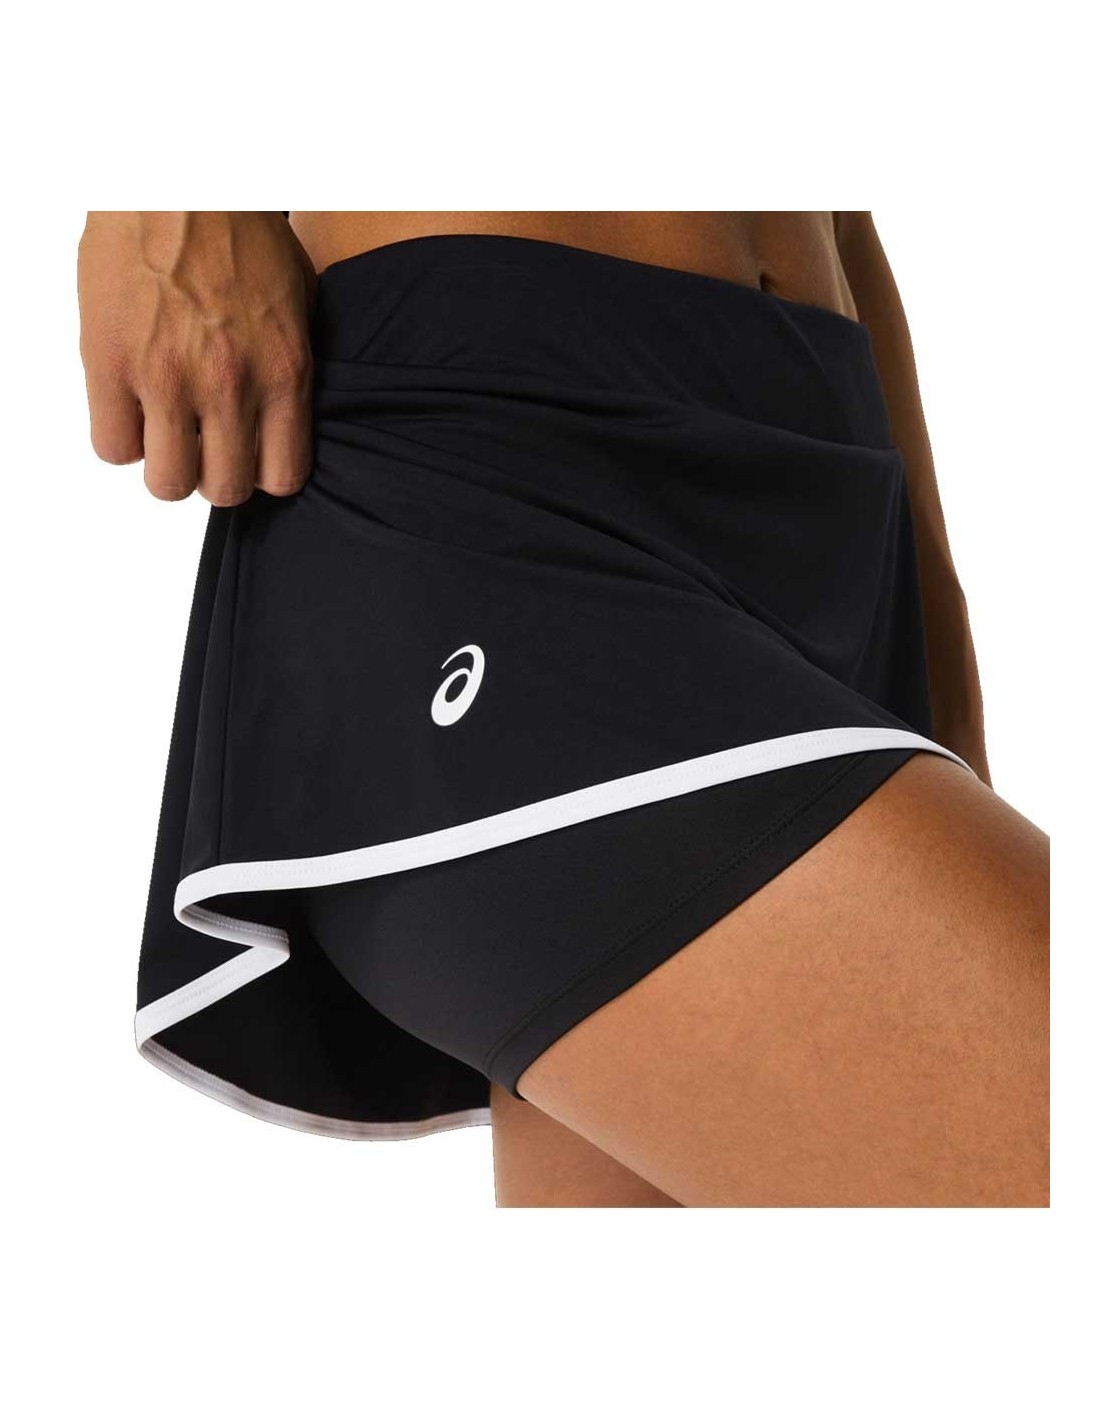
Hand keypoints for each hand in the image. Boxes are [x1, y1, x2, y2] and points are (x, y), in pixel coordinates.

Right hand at [78, 212, 316, 504]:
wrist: (175, 176)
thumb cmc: (240, 230)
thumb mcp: (298, 299)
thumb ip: (292, 364)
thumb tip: (288, 419)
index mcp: (284, 370)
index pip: (283, 476)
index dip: (262, 473)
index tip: (249, 455)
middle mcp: (230, 384)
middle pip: (224, 490)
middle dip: (213, 474)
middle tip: (204, 443)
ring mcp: (167, 377)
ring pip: (166, 483)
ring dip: (166, 465)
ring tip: (166, 429)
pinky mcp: (109, 363)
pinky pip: (112, 448)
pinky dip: (121, 437)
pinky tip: (131, 407)